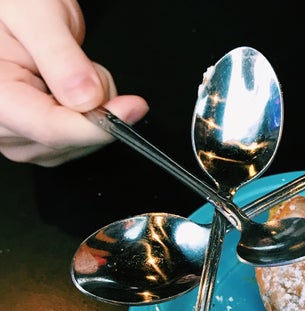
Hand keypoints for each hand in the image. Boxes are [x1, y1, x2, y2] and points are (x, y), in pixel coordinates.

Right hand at [0, 0, 147, 165]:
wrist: (15, 13)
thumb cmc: (14, 5)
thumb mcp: (36, 13)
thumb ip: (59, 54)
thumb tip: (86, 99)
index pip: (51, 128)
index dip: (98, 123)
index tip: (133, 108)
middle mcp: (4, 126)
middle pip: (71, 138)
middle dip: (94, 104)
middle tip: (79, 64)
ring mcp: (22, 139)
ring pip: (83, 143)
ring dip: (94, 109)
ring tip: (69, 71)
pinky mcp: (40, 144)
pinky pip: (84, 143)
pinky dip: (92, 117)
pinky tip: (73, 90)